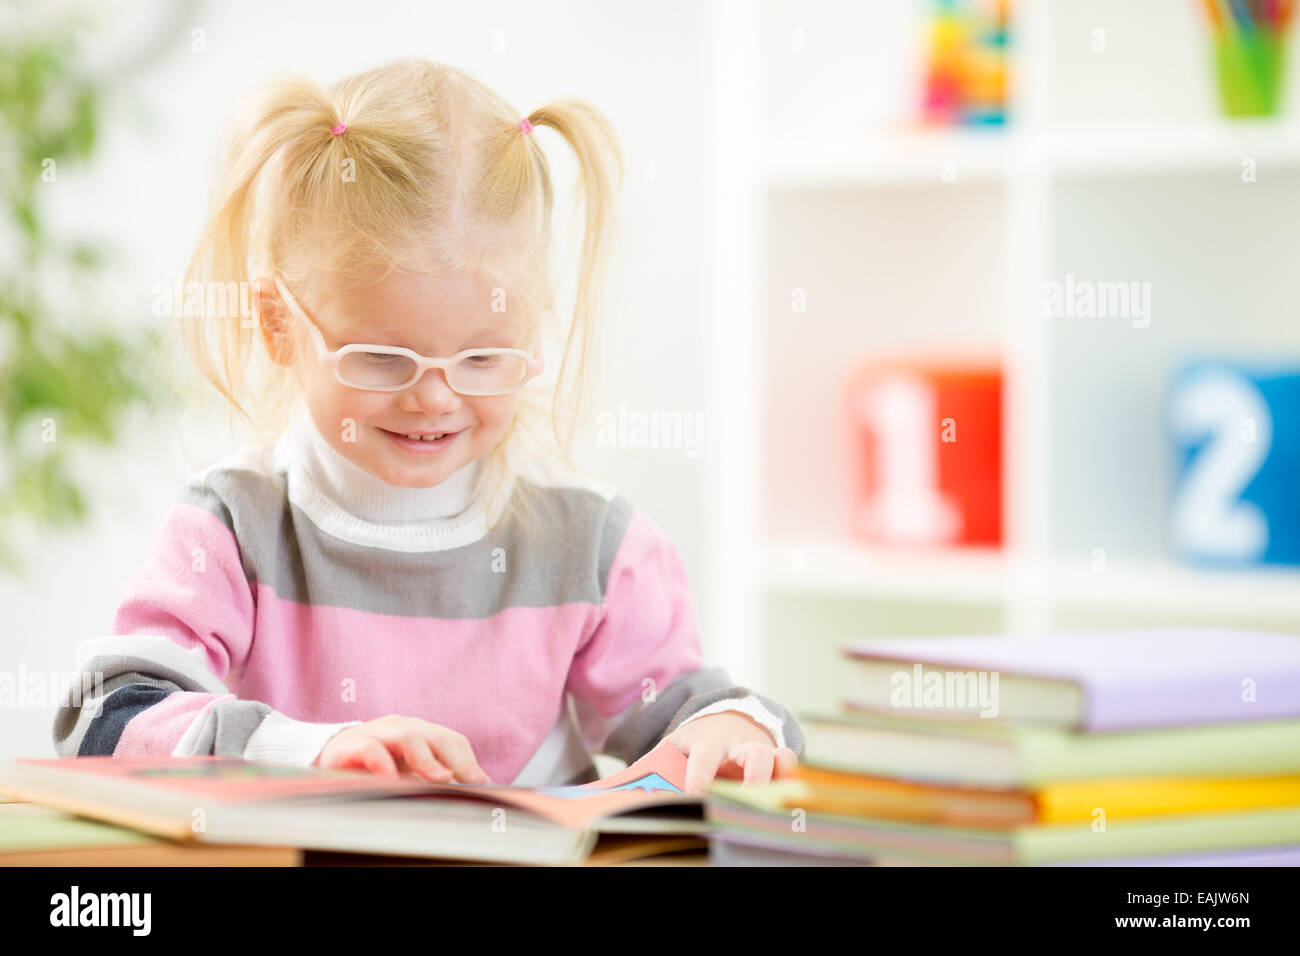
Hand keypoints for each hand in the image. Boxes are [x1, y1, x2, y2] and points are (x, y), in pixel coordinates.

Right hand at [313, 715, 491, 783]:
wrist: (328, 757)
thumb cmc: (375, 766)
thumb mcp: (407, 771)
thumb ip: (430, 778)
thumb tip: (464, 794)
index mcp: (419, 731)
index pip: (450, 739)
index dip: (467, 760)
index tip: (482, 782)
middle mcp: (401, 726)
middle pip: (436, 736)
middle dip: (457, 759)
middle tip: (472, 781)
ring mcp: (377, 732)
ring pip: (407, 737)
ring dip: (426, 759)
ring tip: (440, 779)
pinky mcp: (351, 745)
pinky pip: (371, 749)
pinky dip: (384, 764)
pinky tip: (393, 782)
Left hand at [665, 711, 797, 794]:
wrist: (726, 719)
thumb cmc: (696, 742)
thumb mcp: (674, 746)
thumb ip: (655, 765)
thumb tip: (626, 788)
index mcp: (710, 741)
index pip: (705, 757)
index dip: (701, 776)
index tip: (695, 795)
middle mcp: (741, 746)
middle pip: (755, 755)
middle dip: (754, 777)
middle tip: (748, 799)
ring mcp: (763, 752)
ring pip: (780, 759)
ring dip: (781, 779)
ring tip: (779, 804)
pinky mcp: (777, 761)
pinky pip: (792, 768)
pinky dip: (796, 782)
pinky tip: (791, 805)